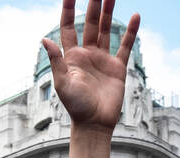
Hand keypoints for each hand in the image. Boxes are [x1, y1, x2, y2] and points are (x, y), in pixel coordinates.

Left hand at [43, 0, 139, 133]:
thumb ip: (56, 61)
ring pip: (106, 29)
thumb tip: (44, 39)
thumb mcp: (62, 84)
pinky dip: (130, 32)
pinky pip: (125, 45)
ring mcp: (103, 59)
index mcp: (72, 56)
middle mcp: (87, 54)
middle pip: (90, 23)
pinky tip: (135, 16)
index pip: (69, 26)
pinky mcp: (117, 68)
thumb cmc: (76, 107)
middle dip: (93, 4)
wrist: (94, 124)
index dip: (69, 9)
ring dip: (109, 12)